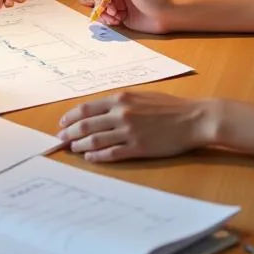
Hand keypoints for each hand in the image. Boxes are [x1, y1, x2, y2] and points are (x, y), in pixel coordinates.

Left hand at [58, 91, 212, 162]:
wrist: (193, 119)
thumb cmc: (169, 106)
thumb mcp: (141, 96)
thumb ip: (121, 102)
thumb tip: (100, 110)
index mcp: (122, 98)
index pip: (87, 108)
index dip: (71, 116)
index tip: (62, 123)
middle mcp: (122, 113)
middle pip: (87, 124)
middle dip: (70, 132)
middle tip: (60, 139)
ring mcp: (129, 131)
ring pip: (96, 139)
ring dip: (80, 145)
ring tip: (72, 149)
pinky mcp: (138, 148)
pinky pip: (112, 153)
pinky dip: (97, 156)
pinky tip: (90, 157)